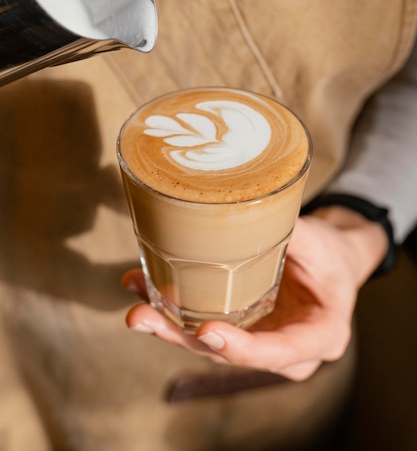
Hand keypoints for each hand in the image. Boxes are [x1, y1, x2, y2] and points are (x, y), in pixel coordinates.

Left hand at [122, 207, 387, 380]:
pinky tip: (141, 287)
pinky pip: (202, 326)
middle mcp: (287, 351)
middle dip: (182, 337)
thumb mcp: (320, 241)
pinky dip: (172, 310)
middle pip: (231, 354)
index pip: (280, 352)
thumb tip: (247, 207)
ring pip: (209, 345)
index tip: (207, 332)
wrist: (330, 262)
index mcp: (320, 336)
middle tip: (143, 317)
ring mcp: (259, 343)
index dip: (242, 348)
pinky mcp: (239, 329)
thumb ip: (291, 232)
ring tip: (134, 302)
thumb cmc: (331, 254)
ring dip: (167, 325)